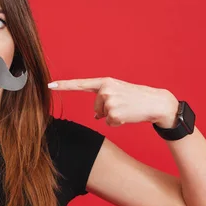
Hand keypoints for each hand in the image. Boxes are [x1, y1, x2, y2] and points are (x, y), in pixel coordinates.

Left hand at [48, 77, 178, 127]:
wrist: (156, 102)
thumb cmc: (137, 98)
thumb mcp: (118, 92)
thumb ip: (103, 99)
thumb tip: (96, 115)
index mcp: (105, 82)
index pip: (81, 84)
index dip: (64, 86)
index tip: (50, 85)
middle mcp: (105, 89)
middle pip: (95, 108)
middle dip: (107, 110)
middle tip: (124, 105)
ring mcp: (109, 101)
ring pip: (102, 116)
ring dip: (114, 116)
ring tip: (127, 109)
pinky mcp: (114, 113)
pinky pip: (109, 123)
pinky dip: (118, 123)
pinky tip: (128, 115)